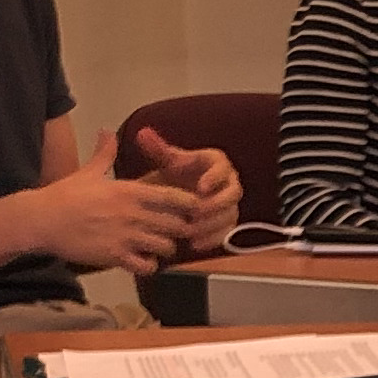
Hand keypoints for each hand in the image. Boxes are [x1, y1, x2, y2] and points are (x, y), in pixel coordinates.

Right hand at [35, 127, 209, 273]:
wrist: (41, 220)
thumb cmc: (64, 195)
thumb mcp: (88, 172)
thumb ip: (104, 153)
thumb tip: (106, 132)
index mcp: (129, 191)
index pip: (175, 197)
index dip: (188, 204)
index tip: (188, 208)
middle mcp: (132, 213)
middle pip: (178, 225)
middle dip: (182, 229)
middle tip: (176, 230)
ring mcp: (125, 236)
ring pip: (166, 247)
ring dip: (166, 249)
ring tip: (158, 246)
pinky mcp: (114, 256)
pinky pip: (146, 267)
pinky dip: (149, 266)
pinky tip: (142, 260)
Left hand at [129, 125, 242, 257]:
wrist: (176, 195)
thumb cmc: (174, 174)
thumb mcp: (165, 161)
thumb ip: (157, 149)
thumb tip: (143, 133)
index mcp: (216, 162)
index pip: (223, 167)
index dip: (215, 178)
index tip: (200, 188)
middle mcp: (228, 182)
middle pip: (233, 193)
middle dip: (216, 204)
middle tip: (196, 212)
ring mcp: (229, 204)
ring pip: (230, 215)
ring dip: (212, 224)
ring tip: (191, 231)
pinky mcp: (227, 222)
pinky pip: (226, 232)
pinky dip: (212, 239)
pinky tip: (194, 244)